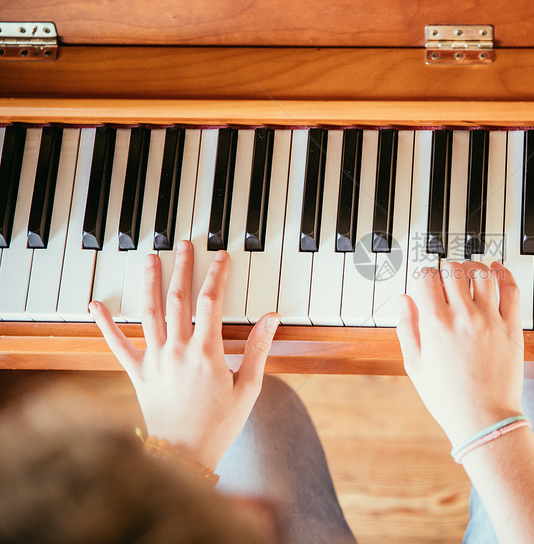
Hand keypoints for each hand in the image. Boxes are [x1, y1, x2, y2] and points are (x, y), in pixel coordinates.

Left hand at [89, 241, 279, 469]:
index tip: (222, 257)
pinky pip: (118, 346)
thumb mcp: (248, 388)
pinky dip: (105, 325)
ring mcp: (155, 360)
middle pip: (178, 299)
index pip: (212, 302)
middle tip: (184, 245)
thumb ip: (258, 350)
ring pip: (149, 312)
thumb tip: (270, 319)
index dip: (217, 275)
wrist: (185, 455)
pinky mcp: (138, 374)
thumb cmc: (219, 425)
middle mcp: (177, 350)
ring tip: (150, 258)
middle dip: (182, 268)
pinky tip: (96, 305)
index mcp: (207, 352)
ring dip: (150, 282)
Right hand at [396, 261, 524, 445]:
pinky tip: (496, 271)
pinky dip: (503, 274)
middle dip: (446, 272)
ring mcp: (491, 320)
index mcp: (436, 325)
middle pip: (453, 271)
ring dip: (472, 268)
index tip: (426, 283)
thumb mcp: (415, 365)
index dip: (424, 277)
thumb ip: (407, 327)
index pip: (427, 278)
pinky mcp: (512, 327)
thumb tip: (405, 299)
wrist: (484, 420)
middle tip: (446, 282)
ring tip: (468, 274)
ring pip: (482, 274)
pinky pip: (511, 288)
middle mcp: (464, 317)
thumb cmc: (449, 399)